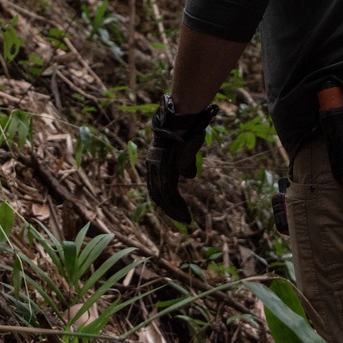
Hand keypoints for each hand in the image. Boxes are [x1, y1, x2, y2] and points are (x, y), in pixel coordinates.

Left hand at [146, 95, 217, 223]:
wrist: (183, 122)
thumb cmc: (186, 133)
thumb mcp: (186, 153)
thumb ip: (185, 166)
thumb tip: (189, 177)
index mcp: (155, 163)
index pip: (157, 187)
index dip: (165, 200)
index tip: (174, 209)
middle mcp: (153, 168)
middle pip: (158, 195)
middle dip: (170, 209)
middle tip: (182, 219)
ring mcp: (159, 170)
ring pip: (164, 198)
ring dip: (175, 211)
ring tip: (186, 220)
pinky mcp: (167, 171)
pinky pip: (170, 195)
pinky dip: (177, 206)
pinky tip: (185, 213)